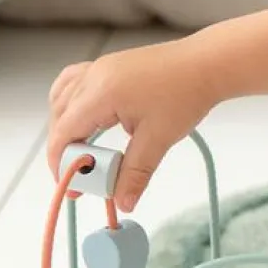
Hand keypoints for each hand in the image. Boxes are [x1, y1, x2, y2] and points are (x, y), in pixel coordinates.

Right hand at [47, 35, 218, 211]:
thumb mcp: (159, 139)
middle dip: (66, 150)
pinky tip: (85, 120)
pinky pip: (75, 84)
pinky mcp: (109, 67)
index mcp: (100, 93)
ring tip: (83, 153)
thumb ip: (136, 173)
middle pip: (61, 118)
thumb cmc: (186, 95)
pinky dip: (73, 106)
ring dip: (67, 127)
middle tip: (81, 177)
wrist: (207, 65)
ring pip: (63, 100)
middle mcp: (93, 77)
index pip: (64, 132)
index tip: (70, 186)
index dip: (61, 162)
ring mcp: (99, 68)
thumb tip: (123, 202)